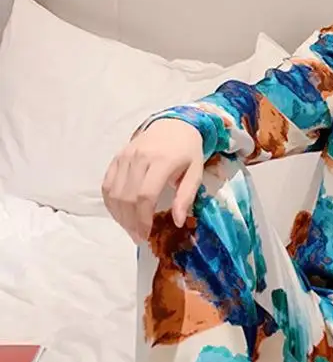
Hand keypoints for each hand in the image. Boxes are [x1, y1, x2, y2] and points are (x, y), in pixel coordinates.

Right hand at [102, 119, 203, 242]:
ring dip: (120, 215)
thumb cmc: (188, 151)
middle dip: (131, 222)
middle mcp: (139, 157)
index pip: (145, 195)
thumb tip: (177, 222)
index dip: (143, 218)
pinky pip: (108, 184)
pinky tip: (120, 215)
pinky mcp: (117, 157)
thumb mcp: (196, 172)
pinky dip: (111, 203)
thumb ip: (186, 196)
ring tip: (130, 229)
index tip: (147, 234)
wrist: (174, 124)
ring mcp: (125, 156)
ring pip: (114, 192)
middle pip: (127, 197)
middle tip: (138, 237)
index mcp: (161, 161)